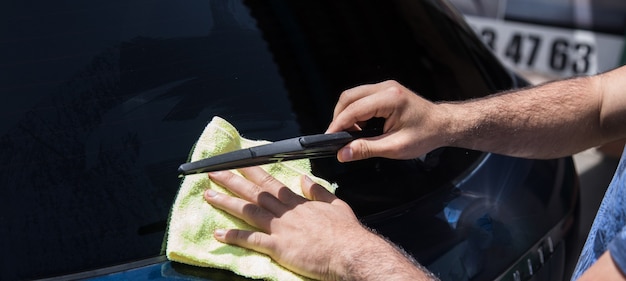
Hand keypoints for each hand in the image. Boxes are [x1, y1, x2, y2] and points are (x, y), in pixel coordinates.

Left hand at [203, 167, 434, 280]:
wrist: (351, 251)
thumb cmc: (347, 233)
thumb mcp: (336, 204)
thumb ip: (318, 191)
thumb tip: (304, 178)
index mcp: (299, 202)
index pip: (271, 182)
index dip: (253, 171)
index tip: (240, 162)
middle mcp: (286, 212)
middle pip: (255, 193)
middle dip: (233, 180)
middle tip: (214, 172)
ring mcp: (281, 228)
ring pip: (248, 211)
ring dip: (227, 202)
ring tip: (209, 194)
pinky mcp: (279, 247)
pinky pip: (252, 240)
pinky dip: (234, 236)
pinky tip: (219, 233)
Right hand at [326, 80, 447, 161]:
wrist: (443, 125)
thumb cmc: (425, 135)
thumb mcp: (395, 147)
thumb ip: (367, 149)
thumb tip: (343, 153)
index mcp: (390, 99)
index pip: (355, 109)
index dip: (338, 124)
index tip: (329, 138)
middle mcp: (386, 87)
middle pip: (349, 97)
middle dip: (339, 117)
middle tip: (337, 137)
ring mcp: (385, 86)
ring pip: (353, 96)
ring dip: (346, 114)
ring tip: (349, 135)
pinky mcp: (385, 90)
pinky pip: (362, 98)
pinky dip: (355, 112)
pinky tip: (359, 128)